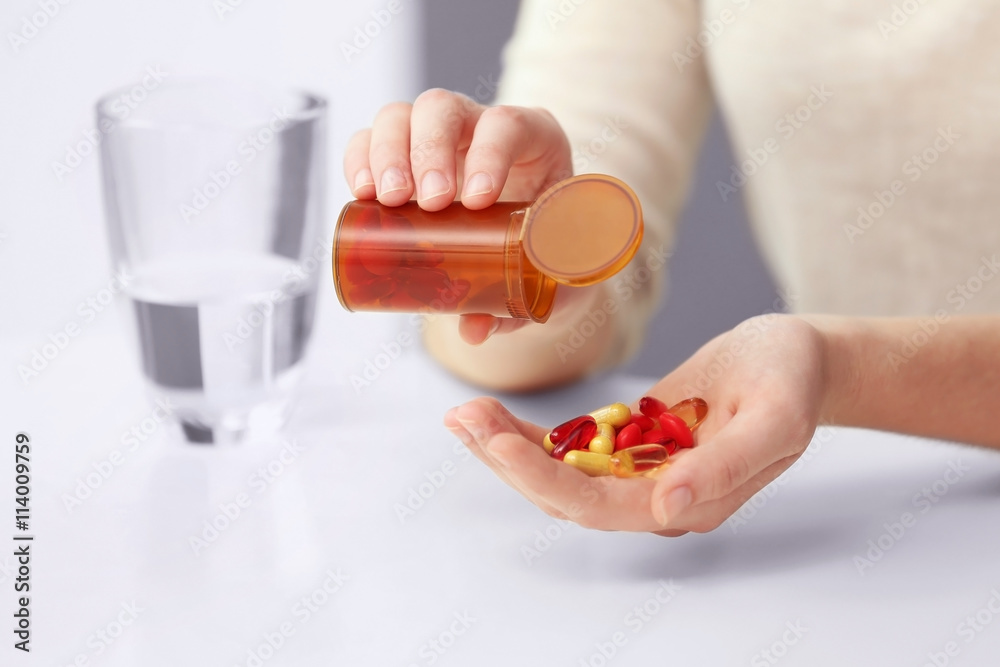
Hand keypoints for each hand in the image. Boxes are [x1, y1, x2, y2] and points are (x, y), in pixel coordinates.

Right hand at [343, 88, 573, 343]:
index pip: (507, 124)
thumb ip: (519, 304)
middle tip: (427, 203)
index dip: (490, 154)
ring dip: (387, 154)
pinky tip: (361, 193)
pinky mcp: (402, 154)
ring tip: (385, 200)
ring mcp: (439, 136)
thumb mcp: (546, 277)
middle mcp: (481, 126)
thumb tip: (474, 329)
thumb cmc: (545, 252)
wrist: (530, 249)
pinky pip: (370, 140)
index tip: (478, 201)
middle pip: (444, 109)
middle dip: (429, 152)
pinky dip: (359, 160)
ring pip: (402, 116)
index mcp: (534, 140)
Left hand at [443, 315, 828, 533]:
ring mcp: (639, 471)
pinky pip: (571, 447)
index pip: (602, 507)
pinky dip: (530, 433)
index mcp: (690, 501)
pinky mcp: (629, 443)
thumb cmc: (792, 378)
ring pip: (559, 473)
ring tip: (464, 415)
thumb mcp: (775, 416)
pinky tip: (495, 416)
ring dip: (509, 448)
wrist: (798, 357)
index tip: (499, 443)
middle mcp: (656, 496)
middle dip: (510, 462)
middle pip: (566, 495)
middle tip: (463, 420)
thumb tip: (669, 506)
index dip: (546, 480)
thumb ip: (727, 467)